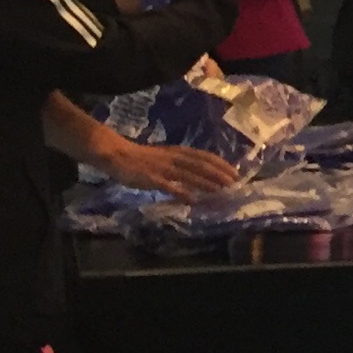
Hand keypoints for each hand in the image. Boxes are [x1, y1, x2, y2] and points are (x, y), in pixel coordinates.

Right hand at [92, 128, 237, 197]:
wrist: (117, 155)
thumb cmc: (142, 158)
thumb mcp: (166, 157)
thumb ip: (182, 164)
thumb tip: (201, 174)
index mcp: (178, 152)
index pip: (204, 156)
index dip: (220, 164)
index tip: (235, 173)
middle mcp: (174, 158)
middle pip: (200, 165)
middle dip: (219, 174)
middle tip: (234, 184)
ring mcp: (163, 168)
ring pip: (189, 175)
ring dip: (206, 183)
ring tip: (221, 191)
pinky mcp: (152, 178)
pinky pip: (169, 186)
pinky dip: (181, 192)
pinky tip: (192, 200)